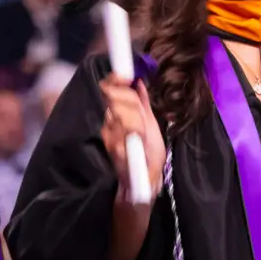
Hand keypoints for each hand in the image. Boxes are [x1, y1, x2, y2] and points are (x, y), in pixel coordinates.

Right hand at [98, 75, 165, 205]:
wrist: (146, 183)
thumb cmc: (148, 155)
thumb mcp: (151, 126)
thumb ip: (144, 104)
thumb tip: (140, 81)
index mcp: (118, 114)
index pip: (109, 88)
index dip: (115, 79)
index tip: (125, 76)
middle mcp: (109, 123)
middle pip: (114, 98)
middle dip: (130, 103)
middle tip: (140, 116)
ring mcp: (109, 135)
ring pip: (120, 113)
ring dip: (135, 120)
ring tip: (141, 134)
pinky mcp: (113, 147)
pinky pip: (123, 130)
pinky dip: (135, 131)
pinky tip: (139, 139)